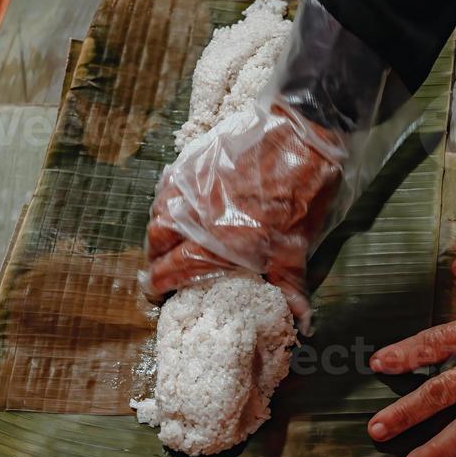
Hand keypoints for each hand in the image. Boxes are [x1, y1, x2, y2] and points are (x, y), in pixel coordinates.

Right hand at [144, 101, 345, 322]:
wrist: (300, 136)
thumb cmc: (302, 193)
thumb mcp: (299, 244)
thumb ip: (289, 283)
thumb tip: (301, 321)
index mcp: (221, 242)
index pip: (176, 268)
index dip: (160, 283)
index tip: (154, 292)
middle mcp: (198, 215)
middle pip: (157, 241)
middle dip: (153, 258)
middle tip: (156, 267)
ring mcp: (193, 185)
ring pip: (158, 212)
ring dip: (157, 230)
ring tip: (163, 239)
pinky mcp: (195, 161)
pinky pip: (168, 184)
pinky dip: (164, 200)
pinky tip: (173, 204)